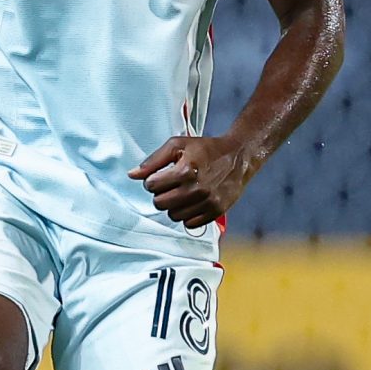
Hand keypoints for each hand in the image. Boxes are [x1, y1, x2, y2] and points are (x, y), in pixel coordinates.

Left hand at [129, 135, 254, 228]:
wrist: (238, 157)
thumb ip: (153, 160)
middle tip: (171, 185)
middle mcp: (196, 189)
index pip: (151, 186)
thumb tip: (132, 175)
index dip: (152, 180)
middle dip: (161, 194)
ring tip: (183, 193)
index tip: (162, 175)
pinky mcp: (215, 212)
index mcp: (185, 170)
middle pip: (160, 203)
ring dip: (174, 206)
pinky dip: (187, 215)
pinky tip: (192, 202)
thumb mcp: (178, 145)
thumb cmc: (205, 149)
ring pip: (173, 216)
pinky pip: (189, 224)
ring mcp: (207, 202)